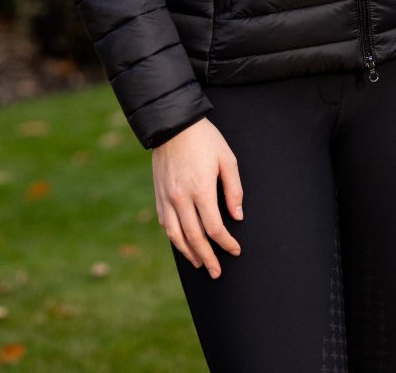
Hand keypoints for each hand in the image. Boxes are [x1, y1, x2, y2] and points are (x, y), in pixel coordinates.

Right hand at [151, 117, 244, 277]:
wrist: (172, 124)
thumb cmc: (204, 139)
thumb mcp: (227, 158)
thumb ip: (234, 188)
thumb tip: (237, 216)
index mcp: (201, 189)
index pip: (214, 228)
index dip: (226, 243)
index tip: (235, 250)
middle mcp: (181, 198)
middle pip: (195, 238)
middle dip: (208, 258)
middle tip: (217, 272)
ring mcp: (167, 198)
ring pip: (176, 235)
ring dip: (189, 253)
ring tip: (200, 264)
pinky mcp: (158, 194)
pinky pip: (165, 223)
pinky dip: (174, 238)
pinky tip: (182, 244)